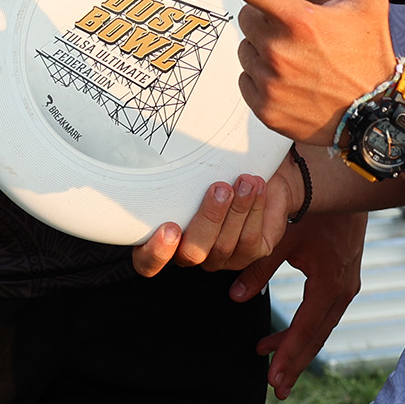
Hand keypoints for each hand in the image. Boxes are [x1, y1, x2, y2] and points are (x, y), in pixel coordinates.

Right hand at [130, 163, 285, 278]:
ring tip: (245, 181)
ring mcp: (219, 258)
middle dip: (208, 219)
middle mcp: (189, 253)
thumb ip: (175, 169)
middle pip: (192, 253)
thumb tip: (153, 141)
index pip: (147, 262)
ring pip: (223, 246)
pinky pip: (250, 241)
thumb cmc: (215, 168)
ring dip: (237, 210)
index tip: (170, 227)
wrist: (255, 172)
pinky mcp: (248, 254)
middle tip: (219, 188)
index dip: (156, 253)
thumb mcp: (191, 167)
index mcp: (163, 238)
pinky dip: (254, 211)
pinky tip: (257, 188)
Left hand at [177, 0, 397, 144]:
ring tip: (301, 63)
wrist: (376, 117)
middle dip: (266, 20)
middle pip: (247, 18)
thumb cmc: (369, 52)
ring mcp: (269, 82)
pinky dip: (262, 80)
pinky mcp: (264, 109)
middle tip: (301, 34)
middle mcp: (278, 50)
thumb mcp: (369, 2)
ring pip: (245, 51)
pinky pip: (245, 81)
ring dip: (264, 51)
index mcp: (298, 18)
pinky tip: (292, 85)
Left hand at [241, 210, 366, 398]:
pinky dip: (306, 329)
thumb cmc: (310, 206)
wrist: (344, 181)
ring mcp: (346, 284)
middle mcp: (342, 289)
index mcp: (329, 282)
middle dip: (296, 362)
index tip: (273, 379)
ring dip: (299, 348)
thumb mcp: (283, 237)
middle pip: (317, 336)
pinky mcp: (343, 277)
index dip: (288, 355)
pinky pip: (324, 313)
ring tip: (274, 368)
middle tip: (276, 389)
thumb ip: (259, 268)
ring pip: (321, 327)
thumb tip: (235, 296)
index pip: (307, 329)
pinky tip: (284, 337)